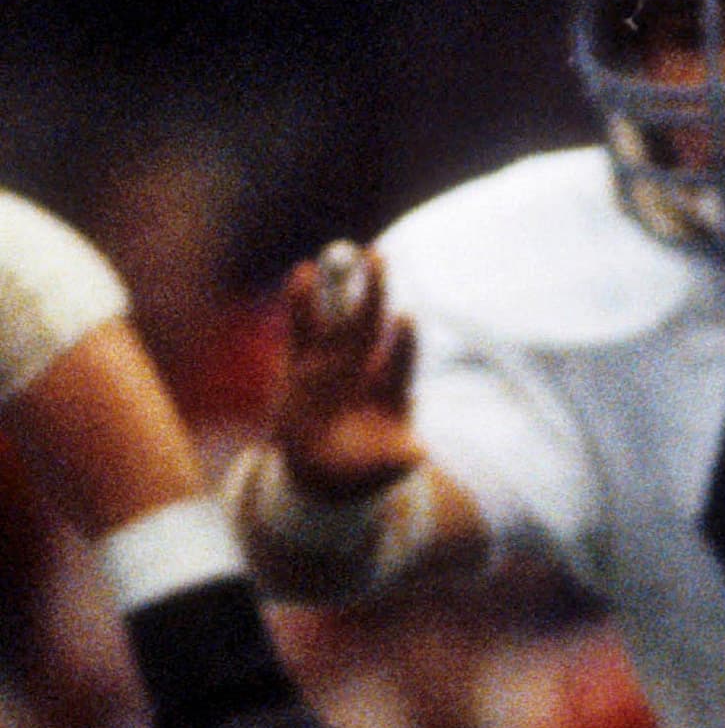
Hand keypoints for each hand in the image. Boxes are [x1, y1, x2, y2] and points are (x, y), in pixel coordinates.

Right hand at [272, 242, 424, 499]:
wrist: (326, 474)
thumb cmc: (365, 469)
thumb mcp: (387, 467)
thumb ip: (401, 458)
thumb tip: (419, 455)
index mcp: (391, 392)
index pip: (401, 359)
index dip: (404, 342)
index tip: (406, 318)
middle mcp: (364, 370)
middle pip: (372, 324)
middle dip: (376, 291)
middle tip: (380, 257)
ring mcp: (333, 364)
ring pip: (337, 319)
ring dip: (341, 287)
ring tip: (345, 253)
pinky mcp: (302, 364)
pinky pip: (302, 328)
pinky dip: (303, 303)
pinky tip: (304, 273)